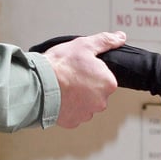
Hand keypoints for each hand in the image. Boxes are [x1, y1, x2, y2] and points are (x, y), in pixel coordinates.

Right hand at [31, 35, 160, 118]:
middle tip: (71, 76)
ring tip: (64, 87)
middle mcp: (101, 102)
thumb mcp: (84, 45)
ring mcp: (87, 114)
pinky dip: (68, 107)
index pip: (105, 76)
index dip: (92, 70)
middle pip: (96, 91)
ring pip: (85, 103)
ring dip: (77, 97)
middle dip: (86, 85)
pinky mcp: (73, 122)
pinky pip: (73, 113)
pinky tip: (60, 97)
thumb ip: (105, 41)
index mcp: (108, 83)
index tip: (80, 67)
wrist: (40, 84)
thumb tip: (120, 37)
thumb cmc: (61, 65)